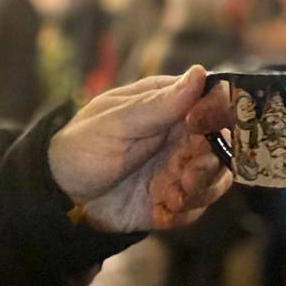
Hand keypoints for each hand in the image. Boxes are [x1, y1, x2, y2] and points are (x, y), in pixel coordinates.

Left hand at [48, 66, 232, 231]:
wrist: (62, 197)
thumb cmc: (82, 147)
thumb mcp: (115, 122)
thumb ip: (159, 103)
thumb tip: (199, 73)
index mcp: (171, 106)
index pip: (213, 101)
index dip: (216, 112)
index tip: (197, 125)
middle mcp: (183, 136)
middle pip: (223, 144)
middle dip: (210, 162)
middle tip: (187, 175)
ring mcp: (182, 168)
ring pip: (218, 177)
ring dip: (202, 189)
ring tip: (173, 196)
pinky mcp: (177, 200)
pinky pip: (198, 207)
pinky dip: (185, 212)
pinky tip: (161, 211)